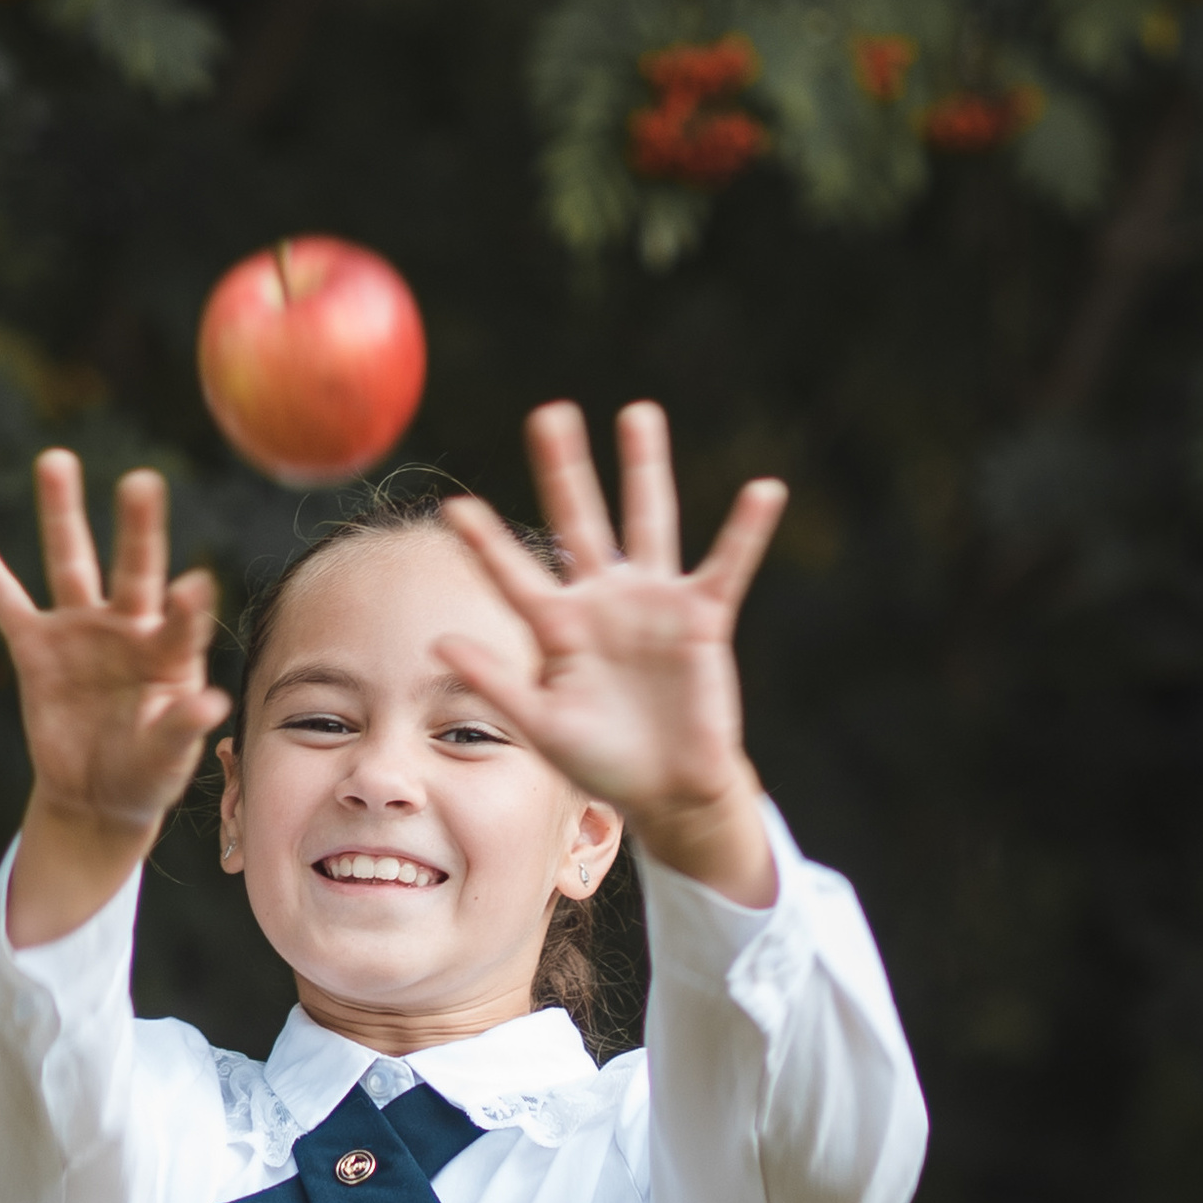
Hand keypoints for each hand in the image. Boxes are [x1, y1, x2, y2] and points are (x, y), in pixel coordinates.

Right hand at [0, 453, 228, 946]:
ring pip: (70, 563)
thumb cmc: (146, 774)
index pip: (180, 622)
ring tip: (57, 460)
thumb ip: (183, 728)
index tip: (193, 587)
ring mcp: (80, 632)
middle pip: (134, 568)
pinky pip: (6, 603)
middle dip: (137, 526)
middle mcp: (128, 629)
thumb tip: (213, 703)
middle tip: (142, 481)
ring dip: (62, 513)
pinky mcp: (35, 649)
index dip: (186, 607)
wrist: (96, 795)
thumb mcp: (167, 761)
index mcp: (169, 654)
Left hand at [438, 402, 783, 907]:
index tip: (453, 507)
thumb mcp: (542, 726)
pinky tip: (764, 490)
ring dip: (645, 469)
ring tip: (638, 412)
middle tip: (550, 413)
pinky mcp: (702, 619)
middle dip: (565, 470)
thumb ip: (496, 682)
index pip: (514, 576)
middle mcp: (603, 602)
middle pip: (580, 522)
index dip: (485, 544)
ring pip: (649, 523)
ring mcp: (653, 605)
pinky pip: (728, 566)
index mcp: (558, 628)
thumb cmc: (601, 762)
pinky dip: (746, 531)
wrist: (668, 789)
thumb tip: (438, 641)